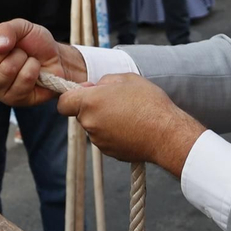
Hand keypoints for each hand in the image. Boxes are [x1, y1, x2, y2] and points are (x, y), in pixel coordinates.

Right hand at [0, 19, 85, 107]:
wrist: (57, 57)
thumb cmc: (34, 43)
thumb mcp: (20, 27)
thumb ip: (6, 29)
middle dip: (1, 53)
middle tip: (13, 48)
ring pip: (5, 72)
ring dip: (21, 58)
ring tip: (27, 58)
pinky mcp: (15, 100)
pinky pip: (22, 80)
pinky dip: (33, 68)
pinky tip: (35, 69)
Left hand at [58, 74, 203, 176]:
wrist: (167, 134)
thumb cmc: (149, 103)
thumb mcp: (127, 78)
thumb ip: (104, 81)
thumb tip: (95, 87)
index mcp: (90, 103)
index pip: (63, 103)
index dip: (73, 96)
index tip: (88, 92)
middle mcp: (90, 123)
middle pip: (81, 114)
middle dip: (93, 107)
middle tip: (116, 101)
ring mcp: (99, 140)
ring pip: (94, 126)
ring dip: (104, 120)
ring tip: (128, 114)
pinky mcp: (109, 152)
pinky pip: (105, 138)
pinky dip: (113, 133)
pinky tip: (131, 127)